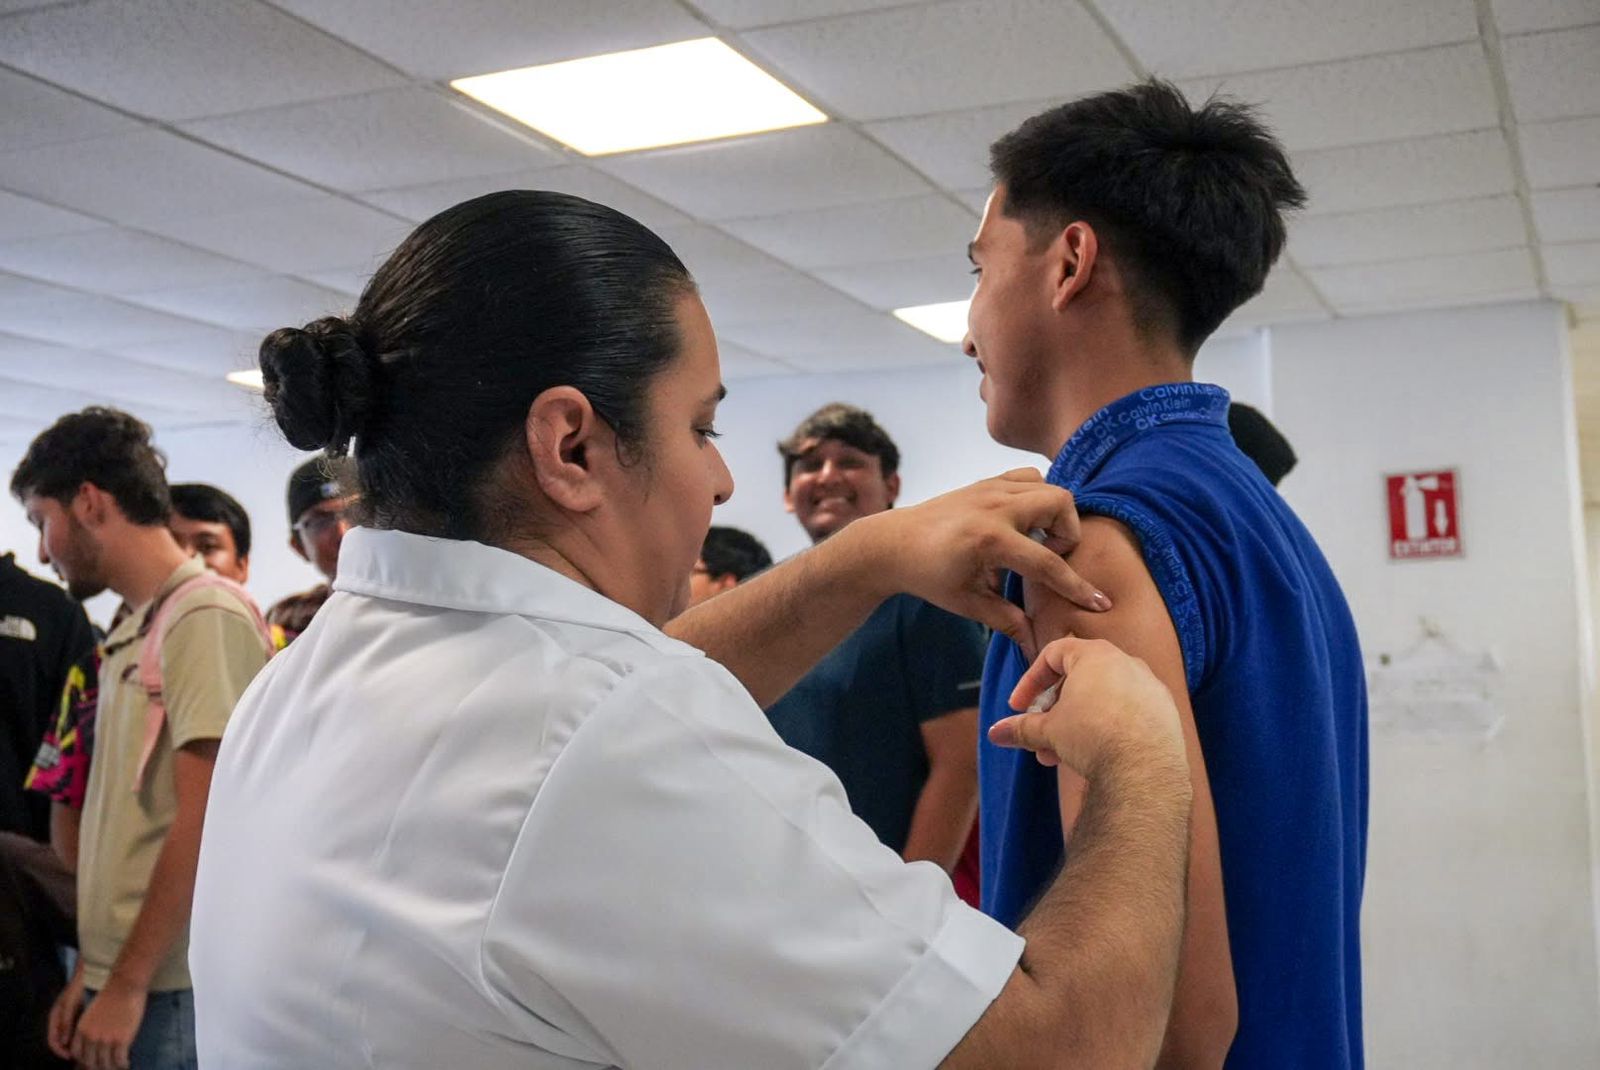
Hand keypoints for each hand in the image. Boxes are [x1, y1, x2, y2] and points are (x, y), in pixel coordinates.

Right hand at [46, 962, 84, 1058]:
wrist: (90, 972)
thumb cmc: (78, 986)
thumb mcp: (70, 1004)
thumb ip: (66, 1022)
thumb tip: (64, 1042)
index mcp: (55, 1017)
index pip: (53, 1040)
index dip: (60, 1051)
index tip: (70, 1056)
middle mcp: (61, 1019)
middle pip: (62, 1040)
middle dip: (69, 1050)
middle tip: (81, 1057)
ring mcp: (71, 1016)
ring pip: (71, 1036)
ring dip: (77, 1044)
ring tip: (88, 1050)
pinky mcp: (81, 1014)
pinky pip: (80, 1029)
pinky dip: (84, 1036)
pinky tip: (94, 1039)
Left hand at [71, 974, 146, 1069]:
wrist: (124, 985)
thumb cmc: (111, 995)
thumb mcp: (92, 1013)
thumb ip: (89, 1027)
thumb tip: (94, 1040)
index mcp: (81, 1030)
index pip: (77, 1054)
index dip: (84, 1061)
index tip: (92, 1063)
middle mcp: (91, 1038)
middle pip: (90, 1062)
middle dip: (97, 1068)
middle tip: (106, 1068)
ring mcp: (106, 1040)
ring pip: (105, 1064)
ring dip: (111, 1068)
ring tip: (117, 1067)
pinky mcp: (121, 1040)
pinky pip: (119, 1060)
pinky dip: (123, 1065)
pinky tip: (126, 1064)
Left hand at [852, 468, 1109, 654]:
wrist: (893, 544)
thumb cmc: (928, 576)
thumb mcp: (967, 603)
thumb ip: (1005, 620)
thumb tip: (1036, 647)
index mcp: (989, 541)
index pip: (1047, 563)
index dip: (1077, 587)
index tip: (1100, 603)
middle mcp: (994, 508)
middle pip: (1060, 503)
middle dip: (1069, 531)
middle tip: (1053, 555)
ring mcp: (990, 489)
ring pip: (1047, 485)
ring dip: (1054, 512)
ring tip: (1039, 539)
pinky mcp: (986, 482)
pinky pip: (1028, 478)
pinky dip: (1037, 496)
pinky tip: (1025, 522)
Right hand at [988, 636, 1185, 778]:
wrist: (1144, 770)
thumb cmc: (1092, 737)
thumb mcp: (1049, 731)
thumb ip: (1021, 727)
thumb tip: (994, 734)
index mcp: (1095, 655)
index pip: (1053, 654)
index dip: (1030, 680)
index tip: (1018, 706)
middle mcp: (1126, 662)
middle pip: (1078, 679)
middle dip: (1053, 711)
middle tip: (1040, 737)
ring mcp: (1149, 686)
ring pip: (1103, 698)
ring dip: (1077, 723)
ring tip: (1060, 755)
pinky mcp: (1165, 711)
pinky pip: (1128, 712)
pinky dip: (1107, 727)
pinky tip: (1097, 754)